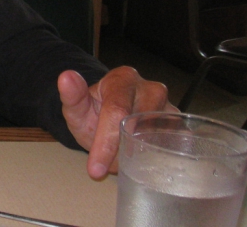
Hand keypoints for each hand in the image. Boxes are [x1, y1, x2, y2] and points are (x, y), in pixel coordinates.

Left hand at [58, 66, 175, 179]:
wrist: (109, 117)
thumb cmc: (93, 113)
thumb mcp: (76, 109)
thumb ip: (71, 96)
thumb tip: (66, 76)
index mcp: (122, 79)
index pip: (117, 111)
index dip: (106, 141)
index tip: (95, 169)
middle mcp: (150, 88)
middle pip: (142, 122)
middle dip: (124, 149)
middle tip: (110, 168)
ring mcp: (168, 105)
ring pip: (162, 132)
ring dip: (144, 153)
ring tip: (125, 165)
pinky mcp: (180, 123)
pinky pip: (178, 141)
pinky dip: (163, 155)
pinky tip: (147, 165)